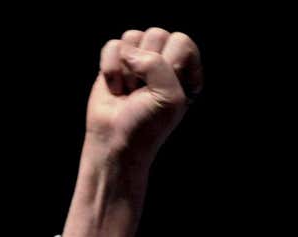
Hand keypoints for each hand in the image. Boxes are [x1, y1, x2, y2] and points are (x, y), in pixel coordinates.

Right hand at [85, 27, 203, 163]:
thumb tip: (128, 51)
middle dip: (146, 67)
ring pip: (133, 36)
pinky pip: (113, 45)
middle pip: (157, 34)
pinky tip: (116, 88)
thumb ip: (157, 65)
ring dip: (128, 70)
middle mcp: (165, 61)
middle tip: (143, 94)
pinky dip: (111, 68)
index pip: (182, 42)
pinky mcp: (117, 61)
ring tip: (130, 91)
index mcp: (187, 70)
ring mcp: (140, 59)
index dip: (171, 64)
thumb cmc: (147, 125)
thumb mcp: (168, 97)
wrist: (115, 141)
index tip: (165, 91)